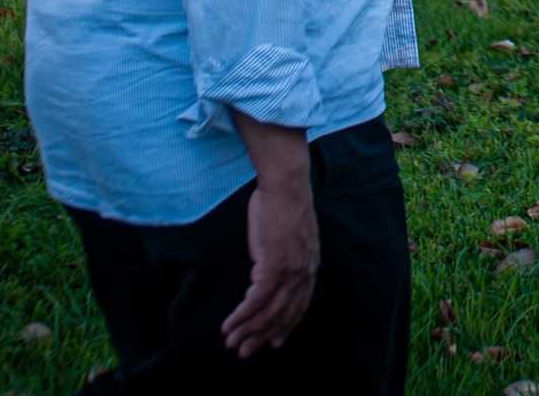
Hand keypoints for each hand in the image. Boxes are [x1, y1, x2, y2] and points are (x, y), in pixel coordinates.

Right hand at [221, 179, 319, 358]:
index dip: (286, 325)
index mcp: (310, 265)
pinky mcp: (273, 266)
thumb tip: (269, 266)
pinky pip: (255, 301)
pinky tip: (229, 325)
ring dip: (248, 331)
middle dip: (263, 336)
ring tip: (232, 343)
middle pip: (284, 314)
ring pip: (268, 312)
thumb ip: (286, 254)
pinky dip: (241, 316)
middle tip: (246, 351)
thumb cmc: (283, 204)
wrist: (286, 186)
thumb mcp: (291, 235)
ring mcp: (290, 271)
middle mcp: (304, 273)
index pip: (300, 305)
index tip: (275, 341)